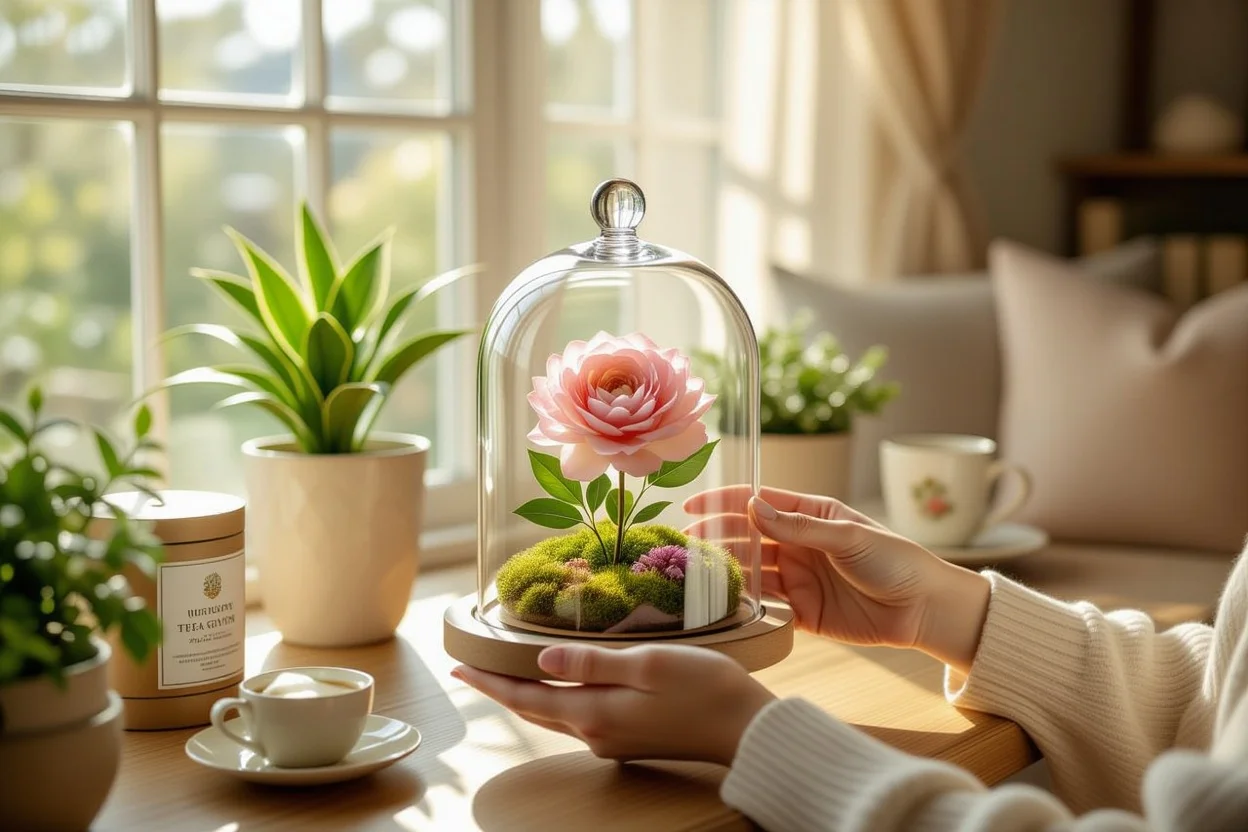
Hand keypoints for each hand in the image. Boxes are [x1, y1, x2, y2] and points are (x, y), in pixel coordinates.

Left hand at [451, 644, 774, 766]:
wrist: (746, 728)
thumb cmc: (704, 687)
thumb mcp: (646, 663)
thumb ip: (591, 662)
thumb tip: (542, 660)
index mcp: (594, 713)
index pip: (525, 696)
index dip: (490, 681)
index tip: (459, 668)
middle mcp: (596, 733)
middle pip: (534, 708)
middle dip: (499, 688)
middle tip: (470, 669)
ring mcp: (613, 740)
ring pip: (555, 714)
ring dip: (526, 695)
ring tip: (504, 673)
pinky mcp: (630, 738)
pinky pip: (579, 717)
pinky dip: (556, 699)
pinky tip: (558, 684)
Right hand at [683, 486, 989, 672]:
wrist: (924, 609)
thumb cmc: (895, 561)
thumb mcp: (848, 537)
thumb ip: (799, 527)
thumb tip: (751, 508)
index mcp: (810, 516)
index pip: (757, 503)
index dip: (723, 502)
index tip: (691, 505)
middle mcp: (798, 545)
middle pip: (746, 537)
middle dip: (715, 538)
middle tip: (683, 545)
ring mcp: (798, 579)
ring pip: (750, 572)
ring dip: (724, 571)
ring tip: (693, 574)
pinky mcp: (801, 613)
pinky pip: (765, 607)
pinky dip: (744, 605)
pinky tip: (722, 604)